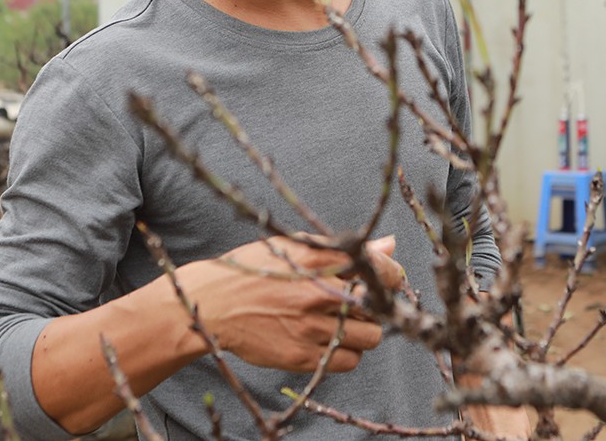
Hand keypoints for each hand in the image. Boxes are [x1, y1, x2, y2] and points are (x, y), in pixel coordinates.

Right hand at [175, 234, 404, 373]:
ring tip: (345, 322)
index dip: (391, 274)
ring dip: (364, 330)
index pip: (377, 267)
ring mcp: (309, 327)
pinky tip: (331, 340)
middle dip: (377, 303)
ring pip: (369, 336)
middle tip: (363, 302)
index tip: (388, 278)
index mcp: (315, 259)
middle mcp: (316, 293)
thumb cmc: (255, 271)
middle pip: (378, 305)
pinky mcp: (302, 355)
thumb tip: (388, 244)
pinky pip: (349, 361)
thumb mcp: (294, 247)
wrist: (214, 304)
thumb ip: (342, 248)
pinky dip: (347, 353)